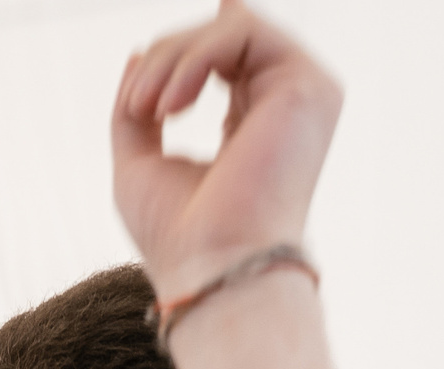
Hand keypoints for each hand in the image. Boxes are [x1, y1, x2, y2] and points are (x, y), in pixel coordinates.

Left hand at [113, 0, 342, 297]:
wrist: (212, 268)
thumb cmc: (179, 236)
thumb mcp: (140, 162)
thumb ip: (139, 108)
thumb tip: (138, 54)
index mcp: (253, 120)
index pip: (231, 52)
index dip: (199, 40)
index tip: (153, 65)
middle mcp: (284, 103)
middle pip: (223, 36)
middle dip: (166, 59)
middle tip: (135, 107)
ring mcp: (301, 92)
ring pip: (232, 27)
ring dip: (173, 58)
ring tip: (146, 108)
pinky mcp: (308, 85)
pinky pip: (243, 30)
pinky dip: (193, 58)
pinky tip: (170, 107)